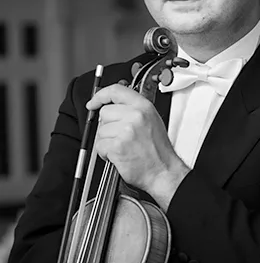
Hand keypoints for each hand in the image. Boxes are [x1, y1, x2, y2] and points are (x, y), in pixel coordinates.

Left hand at [86, 84, 189, 207]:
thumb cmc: (158, 150)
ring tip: (122, 147)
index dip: (100, 96)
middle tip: (120, 136)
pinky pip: (100, 146)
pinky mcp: (118, 146)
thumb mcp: (151, 120)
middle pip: (104, 113)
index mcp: (144, 107)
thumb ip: (133, 109)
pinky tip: (118, 155)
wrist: (163, 171)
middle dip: (108, 126)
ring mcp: (126, 131)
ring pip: (100, 131)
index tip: (93, 102)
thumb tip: (113, 105)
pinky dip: (105, 153)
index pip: (116, 91)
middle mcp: (135, 116)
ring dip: (107, 141)